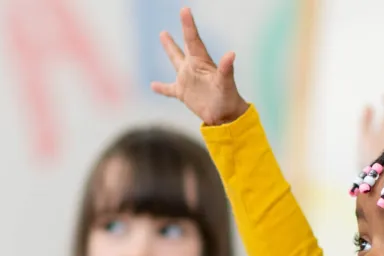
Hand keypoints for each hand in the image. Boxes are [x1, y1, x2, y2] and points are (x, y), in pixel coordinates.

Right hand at [150, 8, 248, 125]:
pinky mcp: (183, 93)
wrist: (225, 117)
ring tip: (163, 34)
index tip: (185, 10)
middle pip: (185, 46)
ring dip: (170, 48)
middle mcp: (194, 68)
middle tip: (181, 12)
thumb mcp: (226, 83)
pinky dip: (161, 88)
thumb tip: (231, 54)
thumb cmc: (228, 99)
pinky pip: (169, 89)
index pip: (193, 40)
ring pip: (175, 61)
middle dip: (182, 30)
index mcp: (201, 62)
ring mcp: (188, 80)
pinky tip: (152, 85)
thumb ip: (226, 69)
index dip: (188, 25)